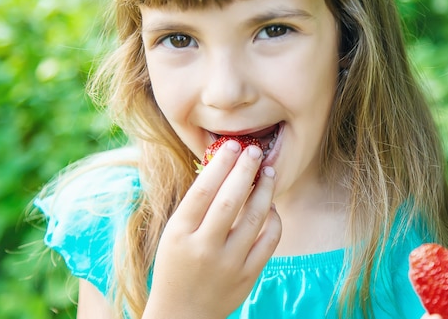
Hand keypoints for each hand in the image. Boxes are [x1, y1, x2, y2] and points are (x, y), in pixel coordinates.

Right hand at [143, 140, 281, 318]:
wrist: (182, 314)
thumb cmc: (175, 266)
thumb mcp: (173, 235)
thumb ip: (195, 207)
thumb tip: (224, 168)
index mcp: (180, 234)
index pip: (203, 190)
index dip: (221, 164)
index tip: (232, 145)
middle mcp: (204, 248)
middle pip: (231, 200)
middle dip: (246, 170)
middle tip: (255, 151)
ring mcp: (228, 264)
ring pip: (255, 217)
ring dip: (265, 190)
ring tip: (269, 172)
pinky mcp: (247, 276)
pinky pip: (269, 241)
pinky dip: (274, 219)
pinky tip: (272, 206)